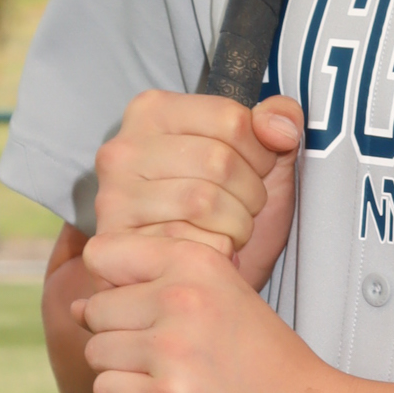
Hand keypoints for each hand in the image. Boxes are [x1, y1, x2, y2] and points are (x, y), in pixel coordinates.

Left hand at [79, 227, 345, 392]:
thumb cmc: (269, 367)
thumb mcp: (225, 299)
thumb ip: (158, 289)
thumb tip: (76, 306)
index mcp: (197, 262)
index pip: (103, 252)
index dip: (112, 284)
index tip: (143, 308)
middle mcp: (181, 297)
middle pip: (95, 308)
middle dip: (118, 336)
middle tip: (168, 357)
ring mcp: (172, 349)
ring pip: (96, 351)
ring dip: (122, 371)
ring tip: (169, 380)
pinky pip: (107, 390)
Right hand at [88, 90, 303, 293]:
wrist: (199, 281)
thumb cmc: (228, 211)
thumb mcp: (263, 156)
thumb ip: (279, 119)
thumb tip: (280, 128)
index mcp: (154, 111)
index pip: (231, 119)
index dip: (261, 152)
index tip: (254, 169)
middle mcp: (123, 149)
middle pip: (218, 161)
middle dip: (250, 194)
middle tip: (243, 208)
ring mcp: (113, 197)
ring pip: (203, 202)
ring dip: (235, 226)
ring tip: (229, 230)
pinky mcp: (114, 243)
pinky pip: (186, 245)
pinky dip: (215, 254)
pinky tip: (209, 252)